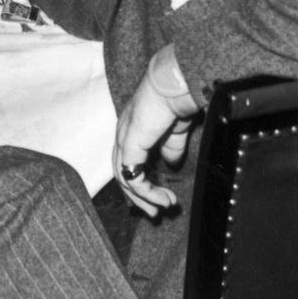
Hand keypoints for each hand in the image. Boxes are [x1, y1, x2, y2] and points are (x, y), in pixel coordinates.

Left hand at [113, 71, 189, 217]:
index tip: (153, 201)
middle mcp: (123, 134)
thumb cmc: (175, 100)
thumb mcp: (175, 131)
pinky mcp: (129, 144)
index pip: (126, 162)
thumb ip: (171, 148)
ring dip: (144, 198)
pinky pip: (133, 176)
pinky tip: (161, 198)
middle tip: (155, 213)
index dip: (137, 183)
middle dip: (138, 197)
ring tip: (162, 209)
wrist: (174, 85)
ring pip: (125, 178)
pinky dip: (146, 192)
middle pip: (122, 173)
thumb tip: (171, 164)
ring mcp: (123, 139)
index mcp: (132, 129)